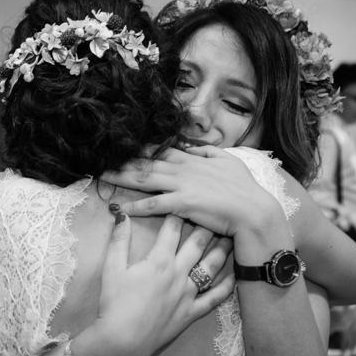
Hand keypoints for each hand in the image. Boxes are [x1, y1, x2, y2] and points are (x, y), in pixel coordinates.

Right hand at [93, 212, 234, 355]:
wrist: (122, 340)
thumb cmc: (114, 303)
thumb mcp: (111, 268)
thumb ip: (119, 239)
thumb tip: (121, 213)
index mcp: (159, 261)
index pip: (173, 229)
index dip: (179, 212)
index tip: (186, 201)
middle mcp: (178, 274)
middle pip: (198, 244)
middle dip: (207, 225)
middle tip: (216, 212)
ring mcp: (188, 295)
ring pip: (211, 267)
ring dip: (222, 250)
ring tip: (231, 237)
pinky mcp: (191, 313)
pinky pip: (214, 299)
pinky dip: (226, 286)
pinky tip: (234, 276)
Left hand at [100, 146, 279, 237]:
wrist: (253, 210)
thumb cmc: (244, 189)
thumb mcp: (229, 162)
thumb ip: (209, 152)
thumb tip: (194, 147)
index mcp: (193, 160)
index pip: (162, 150)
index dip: (141, 148)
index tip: (124, 145)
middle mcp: (184, 169)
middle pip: (147, 162)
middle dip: (123, 160)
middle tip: (102, 158)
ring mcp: (182, 185)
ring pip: (145, 179)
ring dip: (122, 178)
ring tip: (103, 176)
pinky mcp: (183, 203)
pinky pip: (154, 204)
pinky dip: (136, 205)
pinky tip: (120, 207)